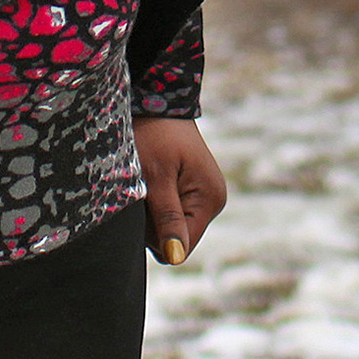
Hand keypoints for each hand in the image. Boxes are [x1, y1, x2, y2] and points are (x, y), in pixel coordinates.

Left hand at [134, 117, 227, 265]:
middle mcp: (212, 201)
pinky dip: (155, 201)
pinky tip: (154, 179)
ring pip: (168, 226)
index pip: (180, 246)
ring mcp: (202, 196)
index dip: (155, 233)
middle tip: (145, 186)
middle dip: (153, 221)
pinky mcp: (192, 191)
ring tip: (149, 178)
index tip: (146, 202)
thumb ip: (167, 217)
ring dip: (151, 210)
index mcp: (210, 200)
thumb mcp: (155, 177)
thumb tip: (176, 257)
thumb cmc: (153, 134)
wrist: (156, 100)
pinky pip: (169, 211)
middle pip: (174, 238)